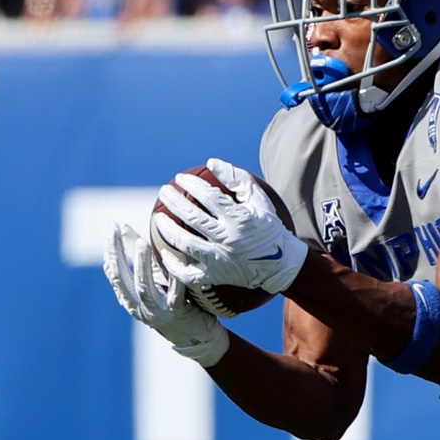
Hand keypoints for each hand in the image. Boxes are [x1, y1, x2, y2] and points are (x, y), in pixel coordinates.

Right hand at [102, 222, 228, 368]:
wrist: (197, 336)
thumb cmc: (172, 303)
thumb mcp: (153, 279)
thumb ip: (138, 256)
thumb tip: (123, 227)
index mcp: (130, 299)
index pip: (113, 272)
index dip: (110, 250)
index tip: (111, 228)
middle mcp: (139, 307)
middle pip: (122, 278)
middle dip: (117, 252)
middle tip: (116, 230)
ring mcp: (158, 311)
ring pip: (144, 287)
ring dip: (141, 265)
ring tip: (141, 243)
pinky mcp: (177, 312)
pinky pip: (175, 293)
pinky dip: (174, 275)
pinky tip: (173, 258)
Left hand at [150, 158, 307, 296]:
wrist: (281, 265)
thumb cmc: (268, 228)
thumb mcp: (259, 200)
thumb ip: (237, 179)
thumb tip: (211, 162)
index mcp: (239, 218)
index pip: (209, 196)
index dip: (191, 185)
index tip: (180, 179)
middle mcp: (228, 239)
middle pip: (192, 217)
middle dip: (174, 201)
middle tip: (164, 192)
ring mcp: (220, 260)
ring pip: (186, 243)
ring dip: (167, 228)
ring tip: (158, 217)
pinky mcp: (216, 277)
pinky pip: (189, 274)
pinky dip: (174, 265)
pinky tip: (165, 254)